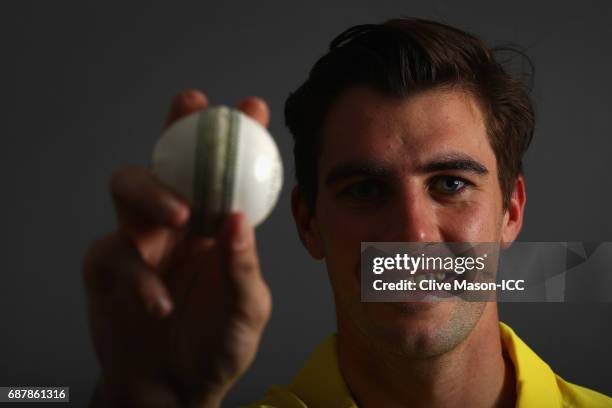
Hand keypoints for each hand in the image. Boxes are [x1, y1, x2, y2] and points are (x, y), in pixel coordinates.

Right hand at [83, 90, 271, 406]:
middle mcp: (177, 225)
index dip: (235, 137)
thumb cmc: (217, 346)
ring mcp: (139, 243)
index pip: (224, 174)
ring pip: (128, 187)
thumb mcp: (247, 312)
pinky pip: (113, 253)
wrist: (176, 391)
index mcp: (215, 227)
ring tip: (181, 216)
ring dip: (153, 191)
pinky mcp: (107, 271)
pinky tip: (163, 304)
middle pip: (168, 161)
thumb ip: (244, 269)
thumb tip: (238, 221)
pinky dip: (140, 276)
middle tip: (192, 108)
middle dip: (176, 128)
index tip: (252, 107)